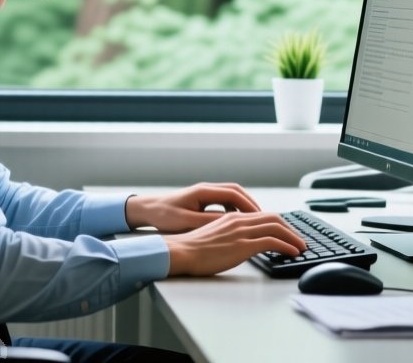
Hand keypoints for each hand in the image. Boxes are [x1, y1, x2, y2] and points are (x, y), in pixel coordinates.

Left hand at [126, 183, 261, 232]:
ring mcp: (205, 193)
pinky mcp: (202, 200)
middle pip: (237, 192)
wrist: (147, 209)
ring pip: (232, 196)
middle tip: (265, 219)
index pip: (234, 194)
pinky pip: (225, 202)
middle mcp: (206, 189)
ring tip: (256, 221)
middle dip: (252, 205)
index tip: (261, 217)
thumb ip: (208, 221)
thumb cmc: (164, 215)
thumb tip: (231, 222)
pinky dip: (235, 209)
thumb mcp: (187, 221)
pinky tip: (238, 222)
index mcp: (204, 192)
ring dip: (245, 207)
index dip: (249, 206)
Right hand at [162, 212, 306, 276]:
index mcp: (231, 217)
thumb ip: (228, 235)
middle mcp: (238, 220)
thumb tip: (239, 244)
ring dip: (293, 237)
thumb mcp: (213, 236)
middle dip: (290, 228)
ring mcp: (241, 232)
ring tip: (301, 247)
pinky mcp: (243, 245)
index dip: (278, 223)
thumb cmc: (191, 249)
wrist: (181, 252)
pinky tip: (293, 252)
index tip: (286, 233)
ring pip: (276, 227)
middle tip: (299, 239)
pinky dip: (287, 246)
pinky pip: (272, 242)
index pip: (262, 215)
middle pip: (273, 218)